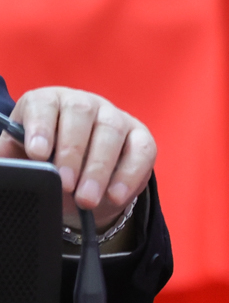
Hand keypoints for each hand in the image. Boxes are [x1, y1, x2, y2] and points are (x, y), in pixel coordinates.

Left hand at [0, 87, 155, 227]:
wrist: (76, 184)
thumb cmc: (44, 166)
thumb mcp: (21, 162)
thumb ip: (12, 162)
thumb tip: (7, 172)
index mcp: (48, 103)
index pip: (44, 104)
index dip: (41, 126)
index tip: (37, 153)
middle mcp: (83, 104)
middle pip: (81, 114)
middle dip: (72, 152)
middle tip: (65, 184)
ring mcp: (115, 117)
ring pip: (111, 131)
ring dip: (99, 168)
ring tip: (86, 200)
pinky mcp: (140, 137)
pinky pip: (141, 150)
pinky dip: (129, 174)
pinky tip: (115, 196)